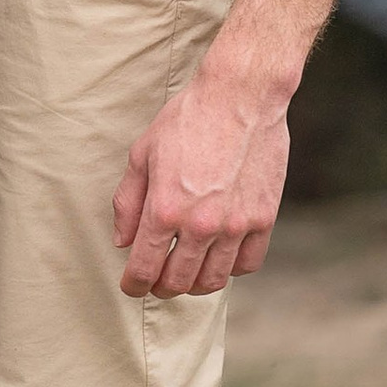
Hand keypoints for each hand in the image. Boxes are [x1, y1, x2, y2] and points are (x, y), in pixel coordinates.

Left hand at [111, 56, 291, 297]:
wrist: (240, 98)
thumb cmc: (187, 120)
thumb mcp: (142, 155)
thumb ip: (128, 202)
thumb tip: (123, 241)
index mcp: (165, 209)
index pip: (144, 268)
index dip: (133, 284)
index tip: (131, 286)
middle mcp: (201, 224)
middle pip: (178, 281)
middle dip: (161, 288)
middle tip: (156, 283)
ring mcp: (236, 224)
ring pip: (213, 280)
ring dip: (195, 285)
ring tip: (186, 274)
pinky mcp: (264, 219)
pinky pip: (247, 263)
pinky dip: (230, 269)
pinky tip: (219, 258)